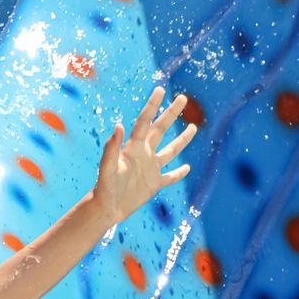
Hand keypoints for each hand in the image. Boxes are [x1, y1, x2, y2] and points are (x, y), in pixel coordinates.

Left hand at [90, 87, 195, 223]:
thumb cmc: (104, 187)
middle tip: (182, 98)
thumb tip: (118, 126)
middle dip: (171, 114)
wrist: (106, 208)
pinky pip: (170, 177)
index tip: (160, 89)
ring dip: (182, 140)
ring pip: (170, 151)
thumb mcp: (107, 167)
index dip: (152, 105)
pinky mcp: (154, 184)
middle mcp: (144, 154)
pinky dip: (179, 173)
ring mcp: (150, 169)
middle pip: (161, 130)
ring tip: (193, 127)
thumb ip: (111, 148)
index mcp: (133, 147)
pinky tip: (187, 168)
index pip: (145, 121)